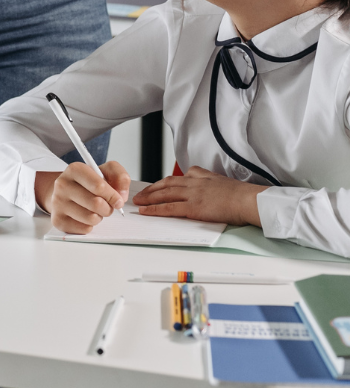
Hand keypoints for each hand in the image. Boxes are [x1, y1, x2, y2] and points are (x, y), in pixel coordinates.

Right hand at [36, 161, 129, 233]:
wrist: (65, 191)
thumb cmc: (89, 183)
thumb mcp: (106, 172)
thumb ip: (120, 176)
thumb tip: (121, 196)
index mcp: (75, 170)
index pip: (99, 186)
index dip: (113, 195)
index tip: (118, 200)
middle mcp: (62, 184)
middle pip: (96, 204)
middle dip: (108, 208)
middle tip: (106, 205)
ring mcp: (57, 203)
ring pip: (91, 218)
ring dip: (99, 217)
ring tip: (94, 210)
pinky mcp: (58, 220)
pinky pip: (84, 229)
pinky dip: (90, 225)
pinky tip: (85, 217)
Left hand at [133, 166, 263, 225]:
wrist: (248, 200)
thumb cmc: (240, 194)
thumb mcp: (220, 179)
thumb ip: (206, 178)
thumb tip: (198, 178)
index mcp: (200, 176)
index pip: (176, 178)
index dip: (162, 183)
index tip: (154, 187)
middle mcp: (193, 183)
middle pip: (166, 185)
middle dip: (151, 190)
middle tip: (139, 195)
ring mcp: (192, 194)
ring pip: (164, 195)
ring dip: (148, 198)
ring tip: (138, 202)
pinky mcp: (193, 207)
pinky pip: (169, 208)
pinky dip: (155, 209)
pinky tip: (146, 211)